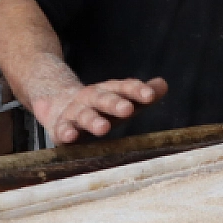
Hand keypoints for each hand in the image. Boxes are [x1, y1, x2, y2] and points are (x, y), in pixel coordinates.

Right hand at [35, 78, 167, 144]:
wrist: (58, 104)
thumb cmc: (101, 106)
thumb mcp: (122, 99)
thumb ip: (143, 95)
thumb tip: (164, 84)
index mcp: (109, 91)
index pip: (124, 87)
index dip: (137, 91)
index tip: (150, 96)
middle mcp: (91, 98)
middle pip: (103, 98)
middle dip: (115, 103)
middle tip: (127, 109)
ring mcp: (75, 112)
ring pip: (84, 115)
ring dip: (93, 121)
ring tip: (103, 128)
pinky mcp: (61, 127)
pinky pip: (62, 130)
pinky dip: (66, 133)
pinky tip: (70, 137)